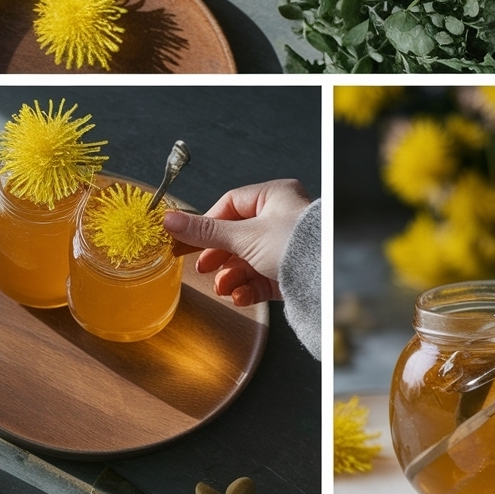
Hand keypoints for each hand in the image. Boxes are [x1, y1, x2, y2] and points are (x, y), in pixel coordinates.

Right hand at [163, 178, 311, 305]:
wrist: (326, 279)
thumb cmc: (292, 245)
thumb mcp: (243, 236)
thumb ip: (205, 231)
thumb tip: (168, 220)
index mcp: (274, 196)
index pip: (230, 205)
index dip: (208, 224)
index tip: (188, 241)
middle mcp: (281, 218)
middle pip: (237, 236)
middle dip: (219, 257)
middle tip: (203, 269)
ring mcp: (285, 246)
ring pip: (247, 260)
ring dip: (231, 276)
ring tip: (223, 287)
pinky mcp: (289, 272)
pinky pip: (261, 278)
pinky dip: (247, 288)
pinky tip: (239, 296)